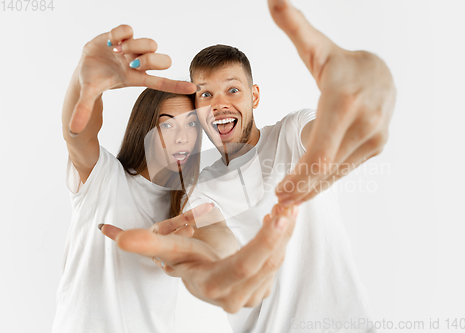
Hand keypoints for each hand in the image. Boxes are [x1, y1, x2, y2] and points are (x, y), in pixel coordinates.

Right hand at [69, 24, 196, 134]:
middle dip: (150, 61)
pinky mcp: (121, 35)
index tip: (194, 88)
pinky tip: (110, 41)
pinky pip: (129, 29)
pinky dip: (121, 34)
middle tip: (131, 63)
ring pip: (150, 43)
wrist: (84, 64)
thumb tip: (71, 129)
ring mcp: (132, 48)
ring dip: (133, 46)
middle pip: (161, 60)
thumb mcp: (88, 94)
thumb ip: (83, 110)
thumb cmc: (94, 80)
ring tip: (114, 51)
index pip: (161, 82)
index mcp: (134, 78)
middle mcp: (138, 62)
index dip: (176, 85)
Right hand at [101, 203, 298, 313]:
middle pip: (266, 264)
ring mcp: (252, 295)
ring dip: (285, 231)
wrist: (203, 270)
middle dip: (280, 233)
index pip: (242, 268)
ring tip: (288, 204)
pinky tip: (284, 216)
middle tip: (289, 204)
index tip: (278, 215)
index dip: (262, 243)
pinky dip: (285, 237)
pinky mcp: (264, 287)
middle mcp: (235, 298)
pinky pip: (280, 260)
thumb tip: (110, 232)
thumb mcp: (172, 246)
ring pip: (277, 260)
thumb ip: (150, 241)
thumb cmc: (188, 255)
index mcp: (213, 286)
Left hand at [269, 0, 395, 203]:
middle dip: (301, 190)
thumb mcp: (317, 48)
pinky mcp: (378, 145)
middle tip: (279, 205)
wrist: (383, 72)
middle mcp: (364, 122)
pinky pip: (345, 169)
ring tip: (290, 201)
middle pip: (325, 169)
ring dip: (312, 189)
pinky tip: (310, 187)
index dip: (298, 178)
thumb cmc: (342, 63)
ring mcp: (374, 136)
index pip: (318, 152)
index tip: (279, 193)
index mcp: (343, 101)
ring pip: (336, 173)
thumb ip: (295, 27)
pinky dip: (326, 180)